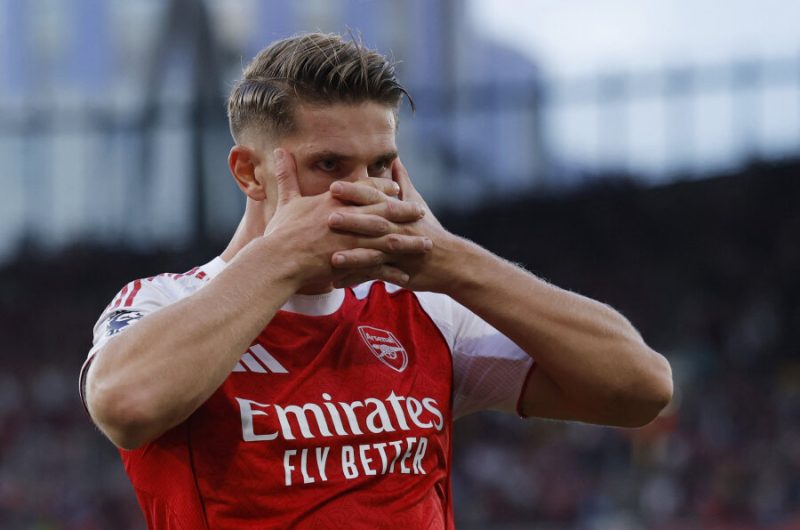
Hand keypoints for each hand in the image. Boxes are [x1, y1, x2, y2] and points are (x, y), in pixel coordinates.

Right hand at [264, 149, 431, 287]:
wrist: (279, 259)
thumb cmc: (281, 231)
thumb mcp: (286, 200)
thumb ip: (286, 175)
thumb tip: (279, 150)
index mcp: (336, 201)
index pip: (366, 189)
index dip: (383, 189)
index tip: (396, 189)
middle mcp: (349, 217)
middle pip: (385, 211)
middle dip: (405, 211)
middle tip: (421, 212)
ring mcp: (353, 240)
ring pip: (389, 239)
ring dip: (409, 242)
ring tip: (425, 244)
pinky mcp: (353, 261)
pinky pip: (378, 266)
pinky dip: (393, 271)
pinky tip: (405, 276)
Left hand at [328, 158, 456, 290]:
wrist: (451, 261)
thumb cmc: (429, 229)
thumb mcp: (417, 203)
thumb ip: (402, 181)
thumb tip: (395, 158)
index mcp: (397, 211)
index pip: (375, 198)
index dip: (355, 192)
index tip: (333, 187)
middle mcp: (397, 229)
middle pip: (373, 223)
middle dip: (351, 221)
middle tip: (327, 218)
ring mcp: (398, 252)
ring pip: (374, 252)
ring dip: (354, 255)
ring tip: (333, 258)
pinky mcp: (398, 271)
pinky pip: (375, 276)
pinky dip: (357, 279)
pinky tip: (336, 283)